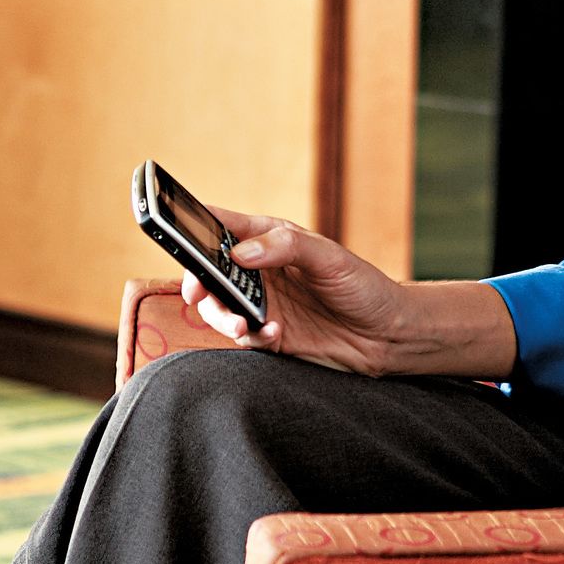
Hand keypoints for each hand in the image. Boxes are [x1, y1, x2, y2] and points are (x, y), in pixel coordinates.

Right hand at [188, 206, 517, 379]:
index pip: (221, 226)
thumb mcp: (328, 257)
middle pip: (209, 272)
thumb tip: (239, 253)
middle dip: (198, 283)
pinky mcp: (270, 335)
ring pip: (219, 308)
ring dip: (222, 317)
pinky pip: (244, 336)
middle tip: (199, 294)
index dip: (193, 226)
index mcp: (269, 240)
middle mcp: (259, 271)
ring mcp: (263, 303)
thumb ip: (284, 247)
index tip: (175, 232)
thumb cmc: (364, 285)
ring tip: (242, 326)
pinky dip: (252, 337)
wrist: (389, 335)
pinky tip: (274, 334)